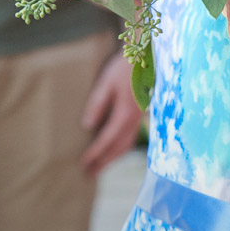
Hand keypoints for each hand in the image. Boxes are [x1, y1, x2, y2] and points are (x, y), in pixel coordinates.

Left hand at [80, 53, 145, 174]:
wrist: (146, 55)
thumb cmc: (124, 67)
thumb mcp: (106, 83)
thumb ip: (97, 105)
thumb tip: (87, 126)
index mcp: (125, 114)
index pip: (107, 140)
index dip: (95, 153)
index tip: (83, 164)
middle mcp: (134, 120)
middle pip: (119, 147)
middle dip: (104, 162)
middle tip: (89, 175)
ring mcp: (140, 117)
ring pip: (127, 143)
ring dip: (113, 157)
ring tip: (100, 167)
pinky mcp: (141, 113)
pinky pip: (131, 136)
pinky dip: (121, 147)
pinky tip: (114, 147)